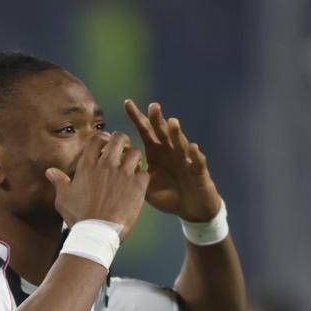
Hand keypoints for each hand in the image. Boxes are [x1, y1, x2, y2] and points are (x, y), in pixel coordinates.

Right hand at [46, 132, 148, 241]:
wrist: (97, 233)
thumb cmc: (79, 217)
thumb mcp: (63, 199)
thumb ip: (59, 182)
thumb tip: (50, 171)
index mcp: (88, 166)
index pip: (97, 139)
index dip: (103, 139)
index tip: (105, 146)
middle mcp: (106, 165)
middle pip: (119, 139)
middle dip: (122, 142)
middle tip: (122, 151)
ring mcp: (123, 174)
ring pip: (135, 152)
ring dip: (134, 158)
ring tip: (131, 167)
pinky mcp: (137, 186)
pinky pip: (144, 172)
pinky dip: (142, 177)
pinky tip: (137, 184)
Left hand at [124, 100, 221, 222]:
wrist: (191, 208)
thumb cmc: (167, 194)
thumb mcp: (144, 185)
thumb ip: (131, 174)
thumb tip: (111, 166)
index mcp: (156, 151)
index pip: (145, 130)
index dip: (137, 117)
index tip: (127, 102)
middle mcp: (171, 150)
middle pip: (162, 132)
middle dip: (158, 119)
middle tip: (152, 106)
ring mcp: (186, 159)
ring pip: (180, 143)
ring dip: (176, 133)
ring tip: (171, 122)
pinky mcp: (199, 172)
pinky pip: (197, 162)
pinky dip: (195, 155)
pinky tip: (191, 147)